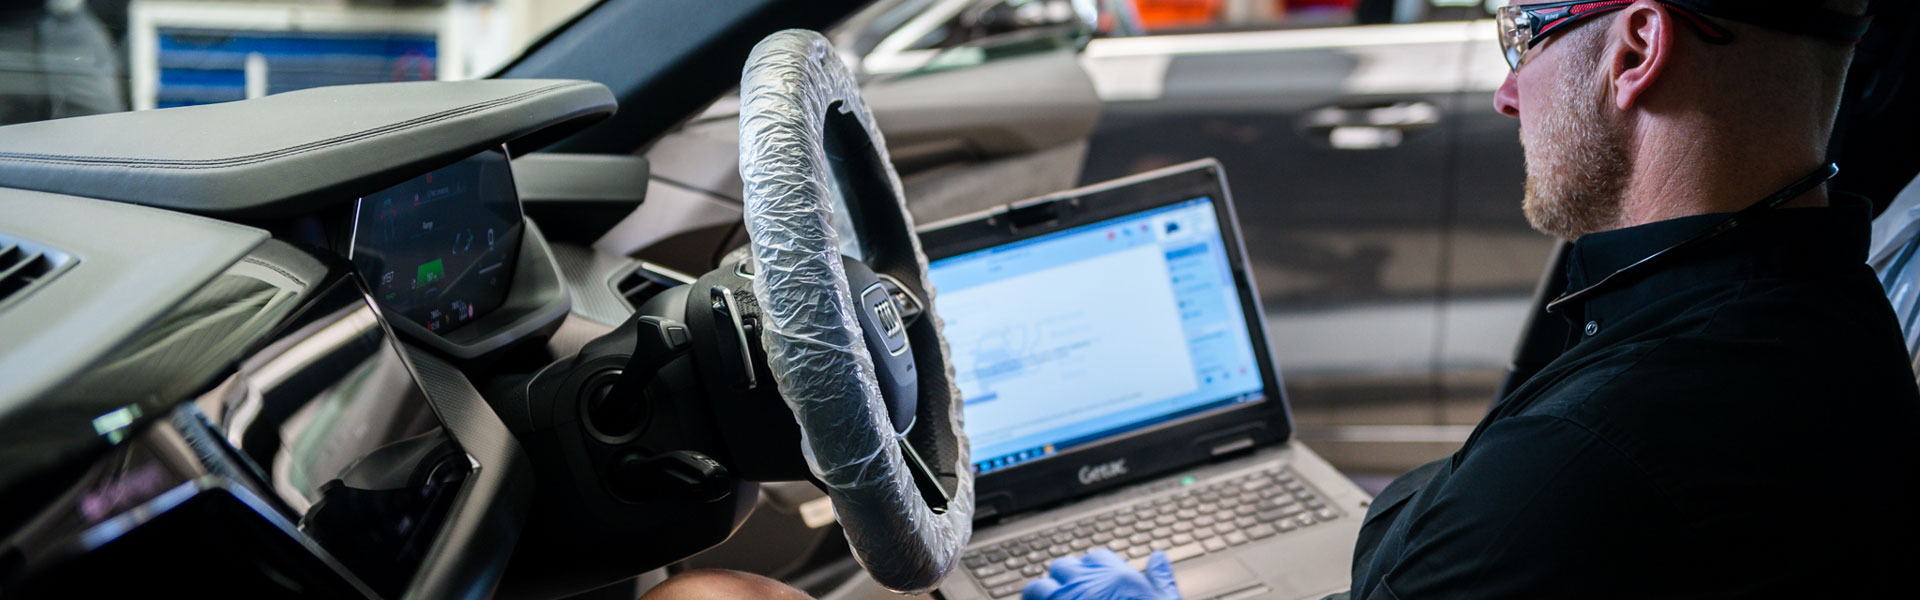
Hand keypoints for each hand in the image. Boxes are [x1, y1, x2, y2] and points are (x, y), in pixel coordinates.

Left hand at [1020, 548, 1180, 599]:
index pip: (1096, 557)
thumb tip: (1158, 557)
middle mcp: (1085, 583)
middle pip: (1064, 567)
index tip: (1094, 581)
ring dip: (1041, 593)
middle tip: (1070, 594)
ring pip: (1039, 586)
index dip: (1093, 569)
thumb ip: (1160, 578)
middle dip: (1065, 579)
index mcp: (1115, 577)